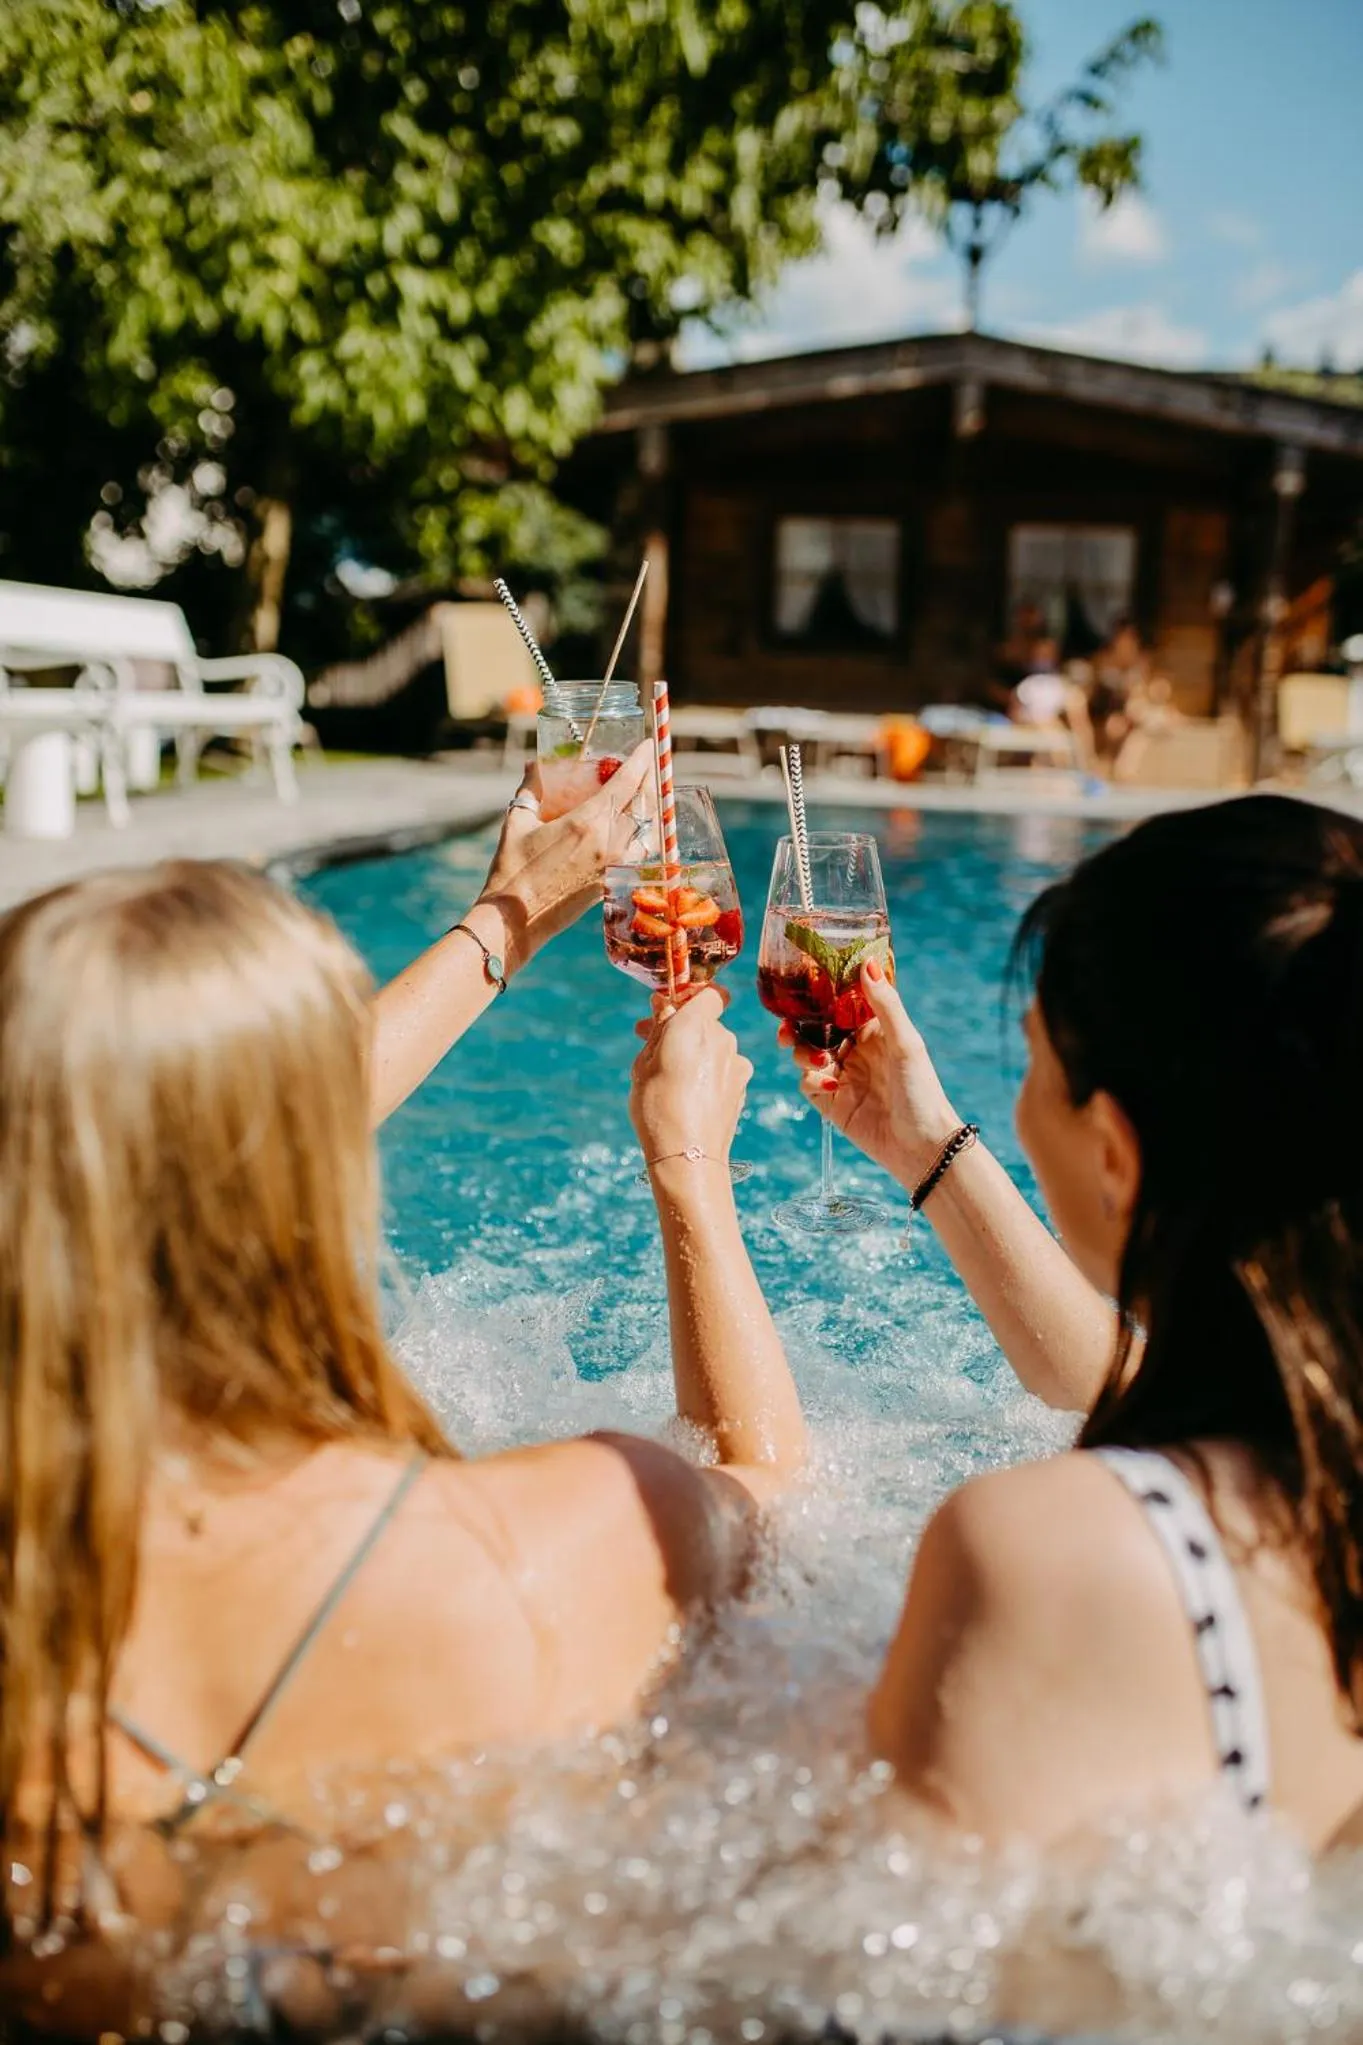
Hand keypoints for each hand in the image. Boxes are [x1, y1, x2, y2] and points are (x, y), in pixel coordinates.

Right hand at [472, 743, 651, 971]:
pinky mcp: (612, 882)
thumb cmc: (512, 870)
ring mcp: (614, 864)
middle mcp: (609, 842)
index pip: (627, 783)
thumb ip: (530, 789)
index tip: (649, 746)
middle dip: (650, 780)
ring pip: (647, 828)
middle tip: (650, 765)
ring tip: (645, 795)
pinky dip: (643, 835)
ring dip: (650, 808)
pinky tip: (636, 828)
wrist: (515, 921)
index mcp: (588, 822)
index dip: (642, 761)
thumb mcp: (517, 822)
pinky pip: (638, 852)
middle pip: (644, 803)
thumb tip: (532, 765)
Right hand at [631, 988, 751, 1165]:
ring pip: (716, 1048)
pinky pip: (724, 1070)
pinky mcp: (743, 1086)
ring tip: (670, 1079)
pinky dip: (709, 1075)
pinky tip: (690, 1096)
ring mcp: (737, 1063)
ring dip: (696, 1054)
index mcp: (695, 1025)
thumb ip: (659, 1028)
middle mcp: (723, 1038)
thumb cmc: (658, 1107)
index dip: (692, 997)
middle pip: (708, 1022)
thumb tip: (664, 1004)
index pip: (709, 993)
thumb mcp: (644, 1063)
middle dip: (683, 1030)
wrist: (688, 1155)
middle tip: (652, 1047)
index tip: (670, 1010)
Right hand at [781, 959, 960, 1189]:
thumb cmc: (922, 1090)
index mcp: (873, 1030)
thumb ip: (884, 1004)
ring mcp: (842, 1076)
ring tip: (818, 1061)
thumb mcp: (905, 1042)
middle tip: (788, 1028)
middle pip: (815, 1028)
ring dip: (803, 1053)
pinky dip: (812, 1081)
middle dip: (798, 1026)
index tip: (803, 986)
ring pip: (806, 1053)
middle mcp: (855, 1050)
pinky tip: (831, 1087)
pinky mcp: (832, 1103)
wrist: (921, 1146)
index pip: (840, 1004)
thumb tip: (867, 963)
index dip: (820, 995)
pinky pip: (808, 1084)